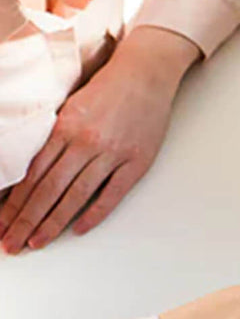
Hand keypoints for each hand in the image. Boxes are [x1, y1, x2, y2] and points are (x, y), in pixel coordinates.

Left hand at [0, 27, 198, 253]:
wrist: (146, 73)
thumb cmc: (108, 89)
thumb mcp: (70, 107)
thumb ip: (52, 138)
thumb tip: (29, 172)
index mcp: (65, 128)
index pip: (32, 175)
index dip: (14, 204)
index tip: (1, 225)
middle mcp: (86, 142)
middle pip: (49, 190)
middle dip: (26, 221)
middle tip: (11, 245)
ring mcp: (113, 153)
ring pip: (76, 195)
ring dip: (53, 223)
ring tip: (36, 242)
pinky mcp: (138, 160)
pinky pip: (113, 193)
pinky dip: (95, 213)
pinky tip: (78, 229)